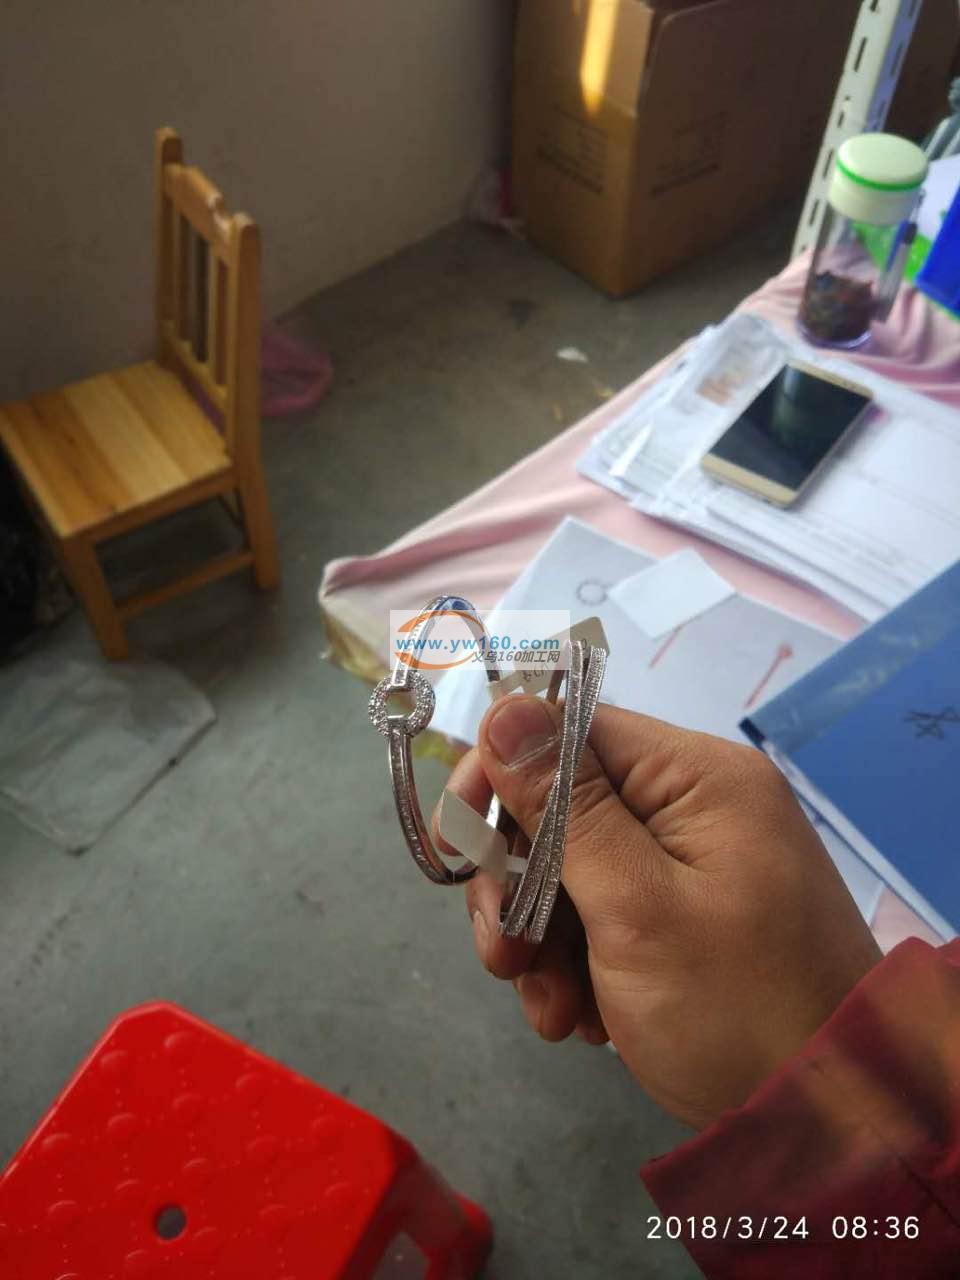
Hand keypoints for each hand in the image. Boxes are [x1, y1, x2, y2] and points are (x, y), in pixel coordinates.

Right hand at [435, 696, 881, 1129]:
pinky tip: (582, 1020)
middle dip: (519, 883)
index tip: (460, 841)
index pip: (572, 732)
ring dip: (542, 941)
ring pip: (573, 871)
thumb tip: (504, 705)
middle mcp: (694, 807)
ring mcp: (692, 866)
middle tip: (502, 957)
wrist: (832, 1122)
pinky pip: (605, 916)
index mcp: (696, 777)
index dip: (502, 778)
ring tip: (552, 1011)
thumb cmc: (735, 1008)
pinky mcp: (685, 919)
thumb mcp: (635, 907)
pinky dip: (579, 965)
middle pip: (564, 807)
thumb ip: (565, 806)